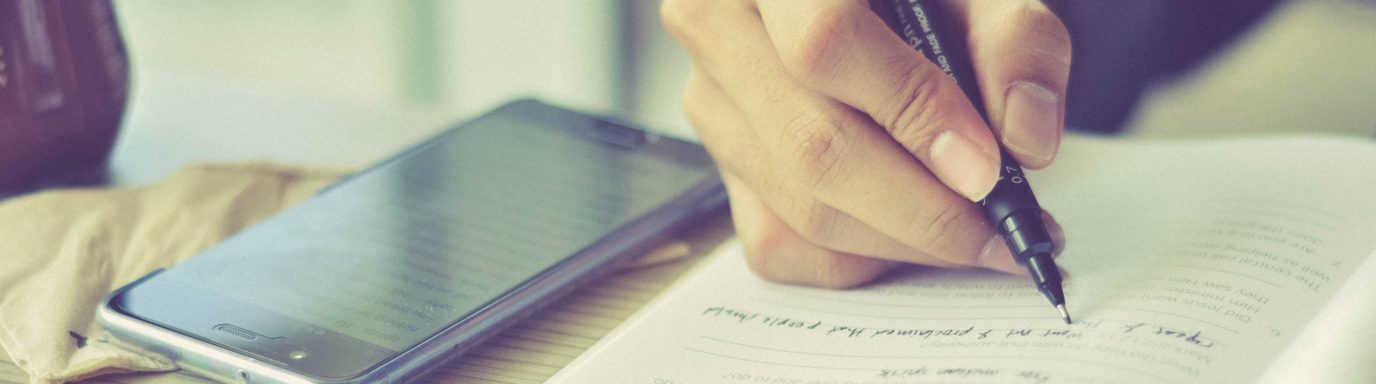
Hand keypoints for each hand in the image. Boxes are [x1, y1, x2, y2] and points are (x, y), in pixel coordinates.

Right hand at [662, 0, 1068, 287]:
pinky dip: (859, 259)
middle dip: (922, 209)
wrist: (846, 3)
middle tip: (1001, 229)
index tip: (987, 170)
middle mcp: (719, 29)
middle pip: (812, 146)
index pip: (826, 44)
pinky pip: (781, 243)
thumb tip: (1025, 139)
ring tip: (977, 234)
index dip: (912, 113)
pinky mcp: (723, 165)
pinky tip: (909, 232)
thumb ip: (1014, 41)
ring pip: (801, 207)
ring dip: (903, 241)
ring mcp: (711, 104)